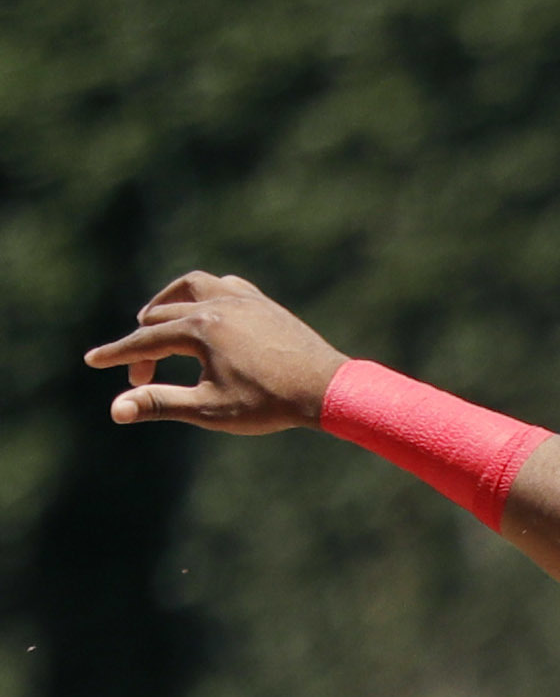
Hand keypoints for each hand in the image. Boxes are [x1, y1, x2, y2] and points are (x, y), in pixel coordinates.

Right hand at [82, 272, 347, 433]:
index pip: (145, 342)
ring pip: (191, 287)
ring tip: (156, 320)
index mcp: (199, 329)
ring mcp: (243, 299)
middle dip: (144, 344)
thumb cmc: (270, 403)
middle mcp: (217, 304)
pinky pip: (225, 286)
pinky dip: (205, 294)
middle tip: (141, 376)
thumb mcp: (210, 409)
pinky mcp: (264, 303)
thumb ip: (161, 404)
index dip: (117, 356)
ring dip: (168, 301)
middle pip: (163, 317)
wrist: (329, 389)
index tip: (93, 362)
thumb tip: (116, 410)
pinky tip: (205, 310)